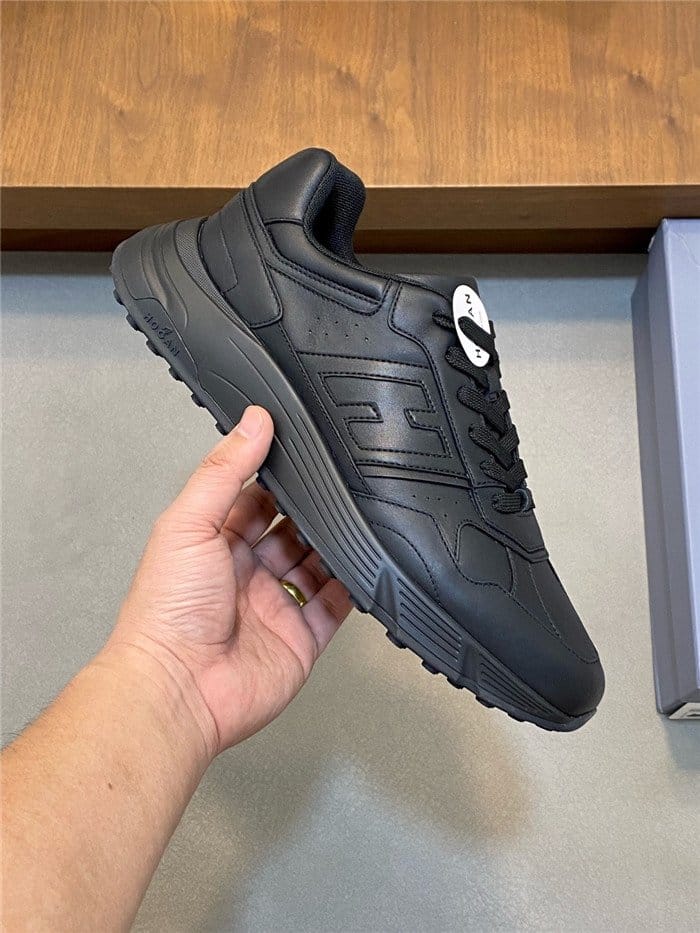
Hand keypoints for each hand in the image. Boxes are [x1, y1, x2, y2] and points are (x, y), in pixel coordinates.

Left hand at [108, 406, 351, 759]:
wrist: (179, 689)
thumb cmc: (166, 613)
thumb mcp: (189, 523)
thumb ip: (225, 471)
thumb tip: (253, 421)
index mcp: (213, 543)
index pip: (254, 499)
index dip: (279, 478)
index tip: (305, 452)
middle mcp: (245, 574)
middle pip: (291, 531)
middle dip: (313, 512)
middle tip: (339, 488)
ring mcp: (274, 607)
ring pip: (317, 565)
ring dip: (335, 545)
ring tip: (355, 520)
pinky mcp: (300, 638)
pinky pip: (335, 606)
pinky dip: (352, 586)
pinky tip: (364, 566)